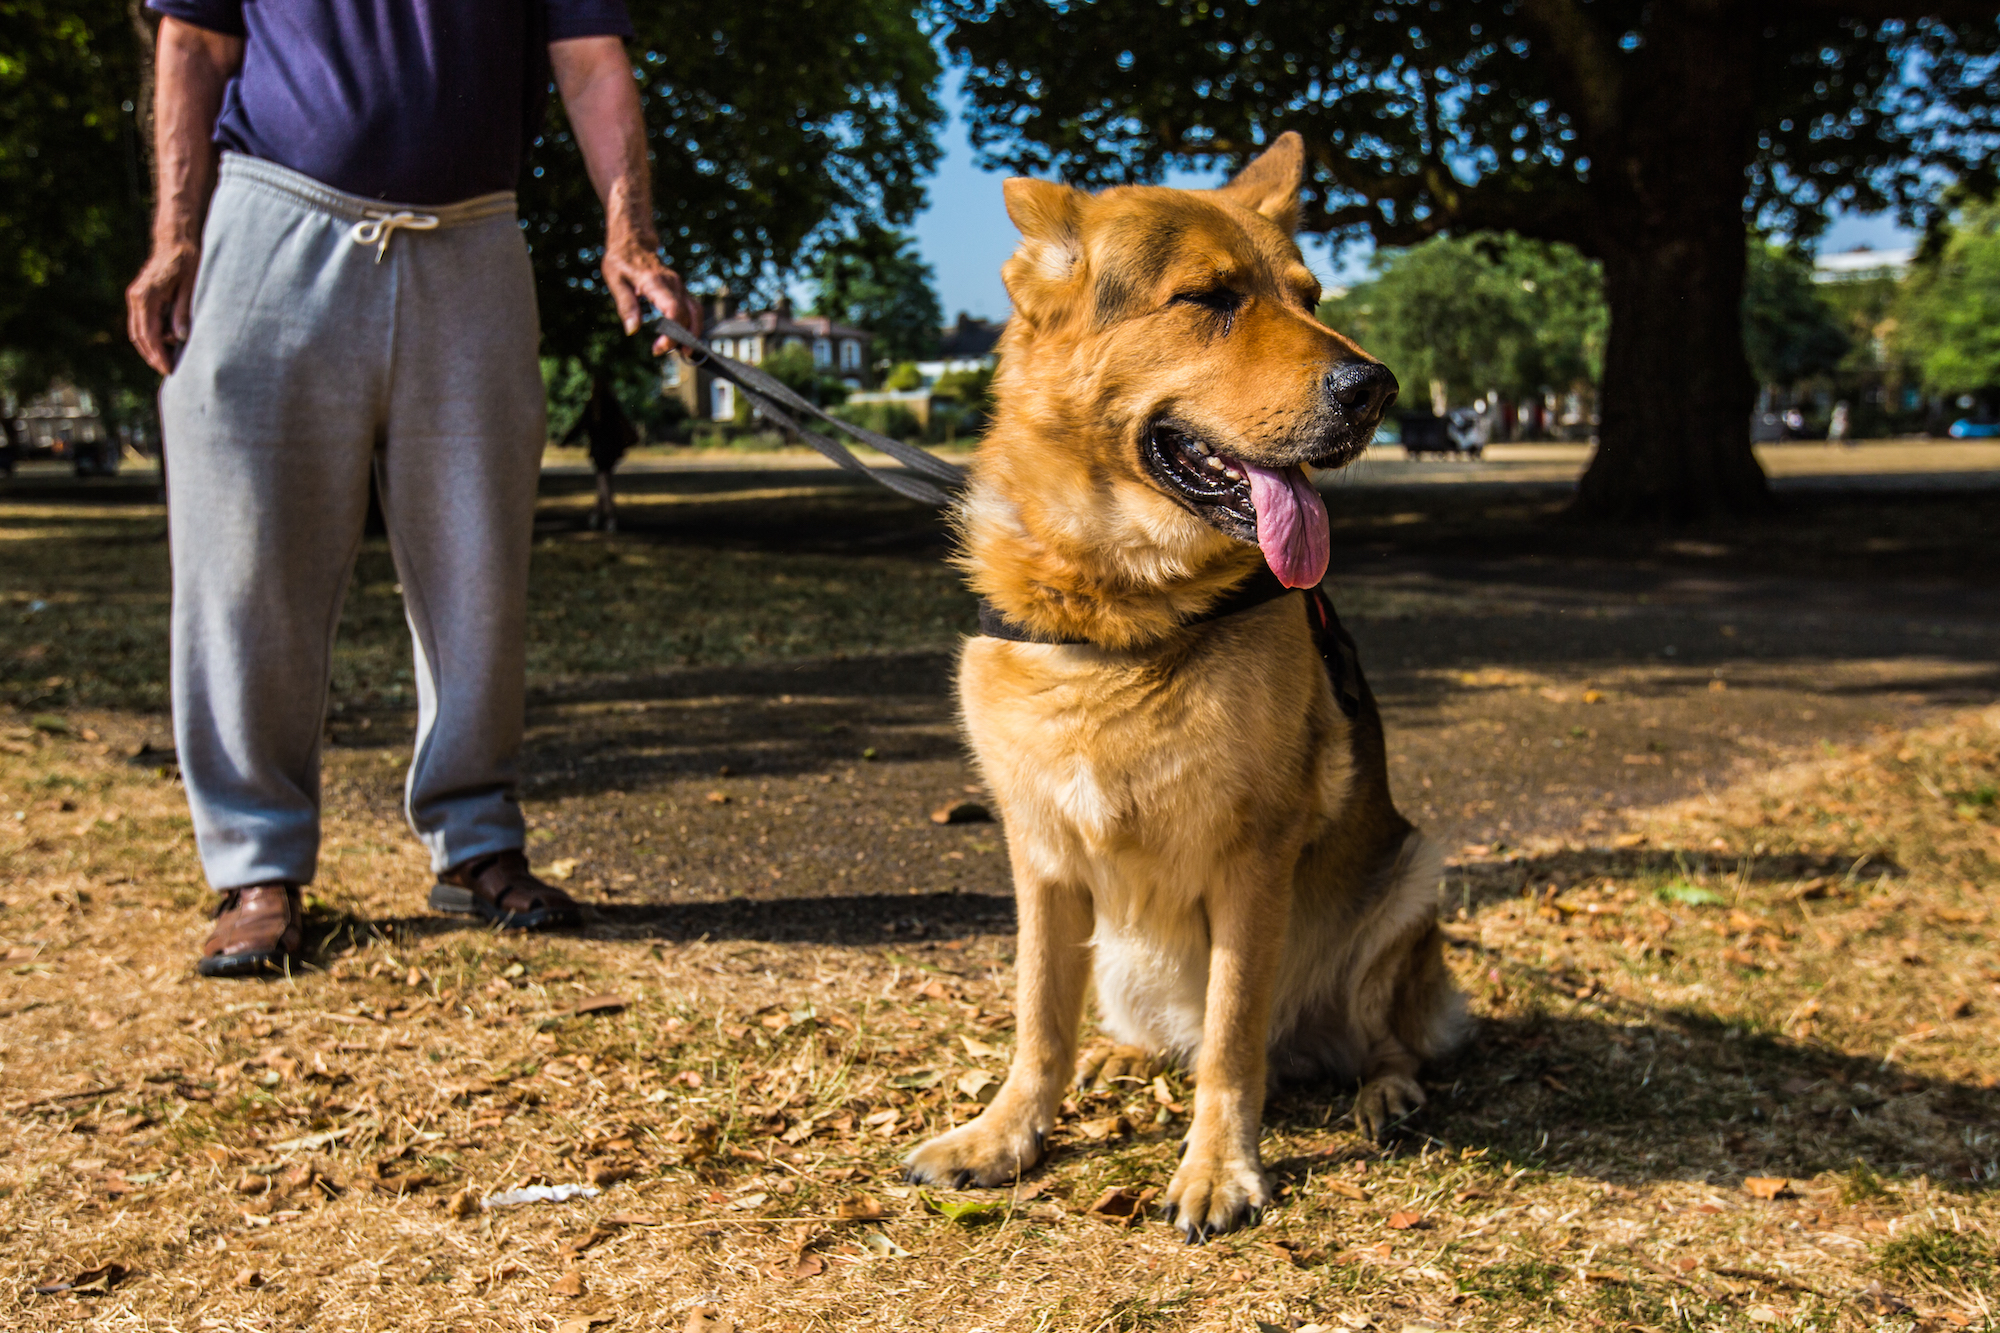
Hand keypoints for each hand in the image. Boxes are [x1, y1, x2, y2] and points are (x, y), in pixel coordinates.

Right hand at [126, 238, 200, 374]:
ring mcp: (135, 296)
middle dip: (153, 355)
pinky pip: (140, 322)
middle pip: (140, 335)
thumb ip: (183, 312)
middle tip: (168, 371)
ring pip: (137, 330)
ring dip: (150, 348)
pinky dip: (150, 336)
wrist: (175, 240)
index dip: (159, 354)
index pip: (150, 333)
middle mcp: (136, 297)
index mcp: (147, 296)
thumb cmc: (187, 261)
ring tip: (167, 362)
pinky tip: (164, 345)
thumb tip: (180, 338)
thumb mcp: (190, 288)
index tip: (169, 369)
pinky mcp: (139, 296)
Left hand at [600, 230, 700, 356]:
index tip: (658, 348)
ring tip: (683, 352)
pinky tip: (684, 338)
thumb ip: (626, 306)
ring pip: (696, 312)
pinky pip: (693, 309)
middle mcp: (673, 284)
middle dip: (682, 338)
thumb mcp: (615, 281)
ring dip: (693, 333)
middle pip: (689, 315)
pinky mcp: (681, 289)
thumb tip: (632, 331)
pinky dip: (692, 325)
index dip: (671, 334)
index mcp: (655, 282)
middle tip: (666, 353)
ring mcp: (679, 286)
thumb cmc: (621, 261)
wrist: (633, 241)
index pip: (674, 311)